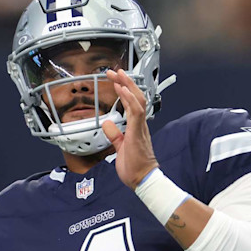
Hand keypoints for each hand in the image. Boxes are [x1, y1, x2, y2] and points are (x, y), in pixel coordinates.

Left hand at [102, 69, 158, 188]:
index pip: (131, 103)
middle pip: (136, 97)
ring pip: (138, 100)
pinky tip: (122, 89)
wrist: (143, 180)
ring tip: (118, 74)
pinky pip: (136, 111)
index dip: (123, 90)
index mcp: (136, 127)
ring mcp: (140, 127)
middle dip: (125, 82)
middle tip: (114, 71)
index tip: (116, 80)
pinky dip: (129, 98)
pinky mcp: (138, 132)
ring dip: (127, 85)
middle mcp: (140, 124)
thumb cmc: (134, 168)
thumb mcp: (120, 148)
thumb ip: (115, 135)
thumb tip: (107, 124)